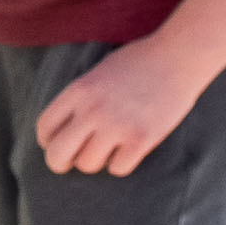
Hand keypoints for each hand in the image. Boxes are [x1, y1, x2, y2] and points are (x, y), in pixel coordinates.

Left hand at [34, 34, 213, 175]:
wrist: (180, 56)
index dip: (48, 140)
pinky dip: (122, 163)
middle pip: (57, 154)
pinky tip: (130, 148)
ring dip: (97, 160)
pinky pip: (118, 169)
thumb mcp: (99, 72)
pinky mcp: (142, 139)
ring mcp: (117, 125)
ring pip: (87, 165)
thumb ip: (80, 99)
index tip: (59, 142)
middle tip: (72, 160)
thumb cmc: (140, 62)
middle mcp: (93, 110)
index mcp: (79, 91)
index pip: (45, 128)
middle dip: (61, 162)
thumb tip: (65, 130)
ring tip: (110, 147)